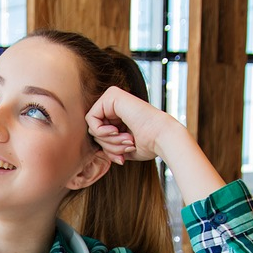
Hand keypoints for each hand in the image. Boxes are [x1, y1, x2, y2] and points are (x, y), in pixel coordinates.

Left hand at [85, 86, 223, 203]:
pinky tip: (116, 132)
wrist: (162, 137)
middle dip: (108, 146)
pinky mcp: (111, 95)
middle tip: (127, 147)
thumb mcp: (124, 149)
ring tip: (127, 140)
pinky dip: (101, 132)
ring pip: (93, 127)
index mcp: (119, 115)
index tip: (122, 157)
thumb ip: (109, 147)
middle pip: (95, 132)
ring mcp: (113, 97)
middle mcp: (115, 104)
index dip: (108, 150)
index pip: (100, 136)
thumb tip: (98, 152)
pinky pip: (91, 119)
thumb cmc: (149, 144)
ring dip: (108, 141)